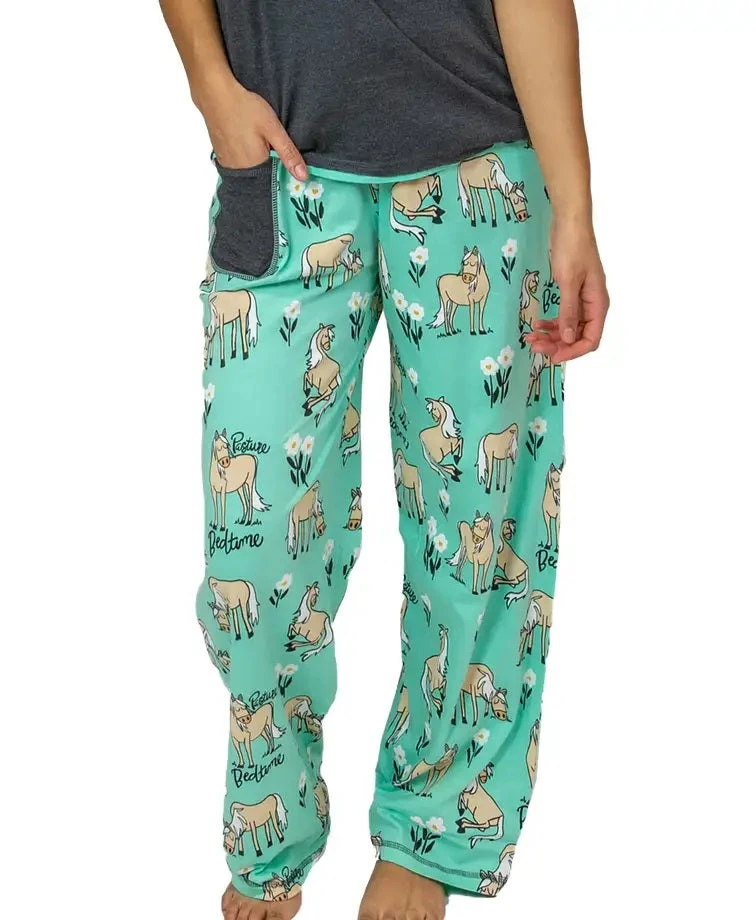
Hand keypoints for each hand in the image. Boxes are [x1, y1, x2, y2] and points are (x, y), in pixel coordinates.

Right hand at [194, 76, 307, 178]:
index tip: (287, 164)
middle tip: (272, 148)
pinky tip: (248, 142)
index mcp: (254, 166)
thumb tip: (303, 176)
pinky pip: (238, 163)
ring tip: (259, 144)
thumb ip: (288, 153)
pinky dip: (246, 158)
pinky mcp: (221, 155)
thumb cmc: (244, 108)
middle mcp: (239, 169)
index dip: (282, 174)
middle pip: (260, 177)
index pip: (274, 181)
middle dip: (270, 168)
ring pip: (249, 170)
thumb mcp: (273, 128)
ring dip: (258, 162)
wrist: (214, 93)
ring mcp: (228, 163)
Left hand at [525, 217, 608, 361]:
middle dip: (557, 344)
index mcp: (598, 304)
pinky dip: (551, 323)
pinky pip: (564, 316)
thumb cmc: (571, 249)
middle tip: (533, 345)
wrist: (569, 222)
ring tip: (530, 337)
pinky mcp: (572, 293)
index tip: (551, 356)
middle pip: (579, 337)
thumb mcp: (568, 281)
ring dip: (552, 336)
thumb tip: (569, 339)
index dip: (573, 352)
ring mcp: (582, 299)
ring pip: (569, 328)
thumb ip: (568, 312)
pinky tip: (537, 324)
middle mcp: (593, 305)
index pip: (591, 339)